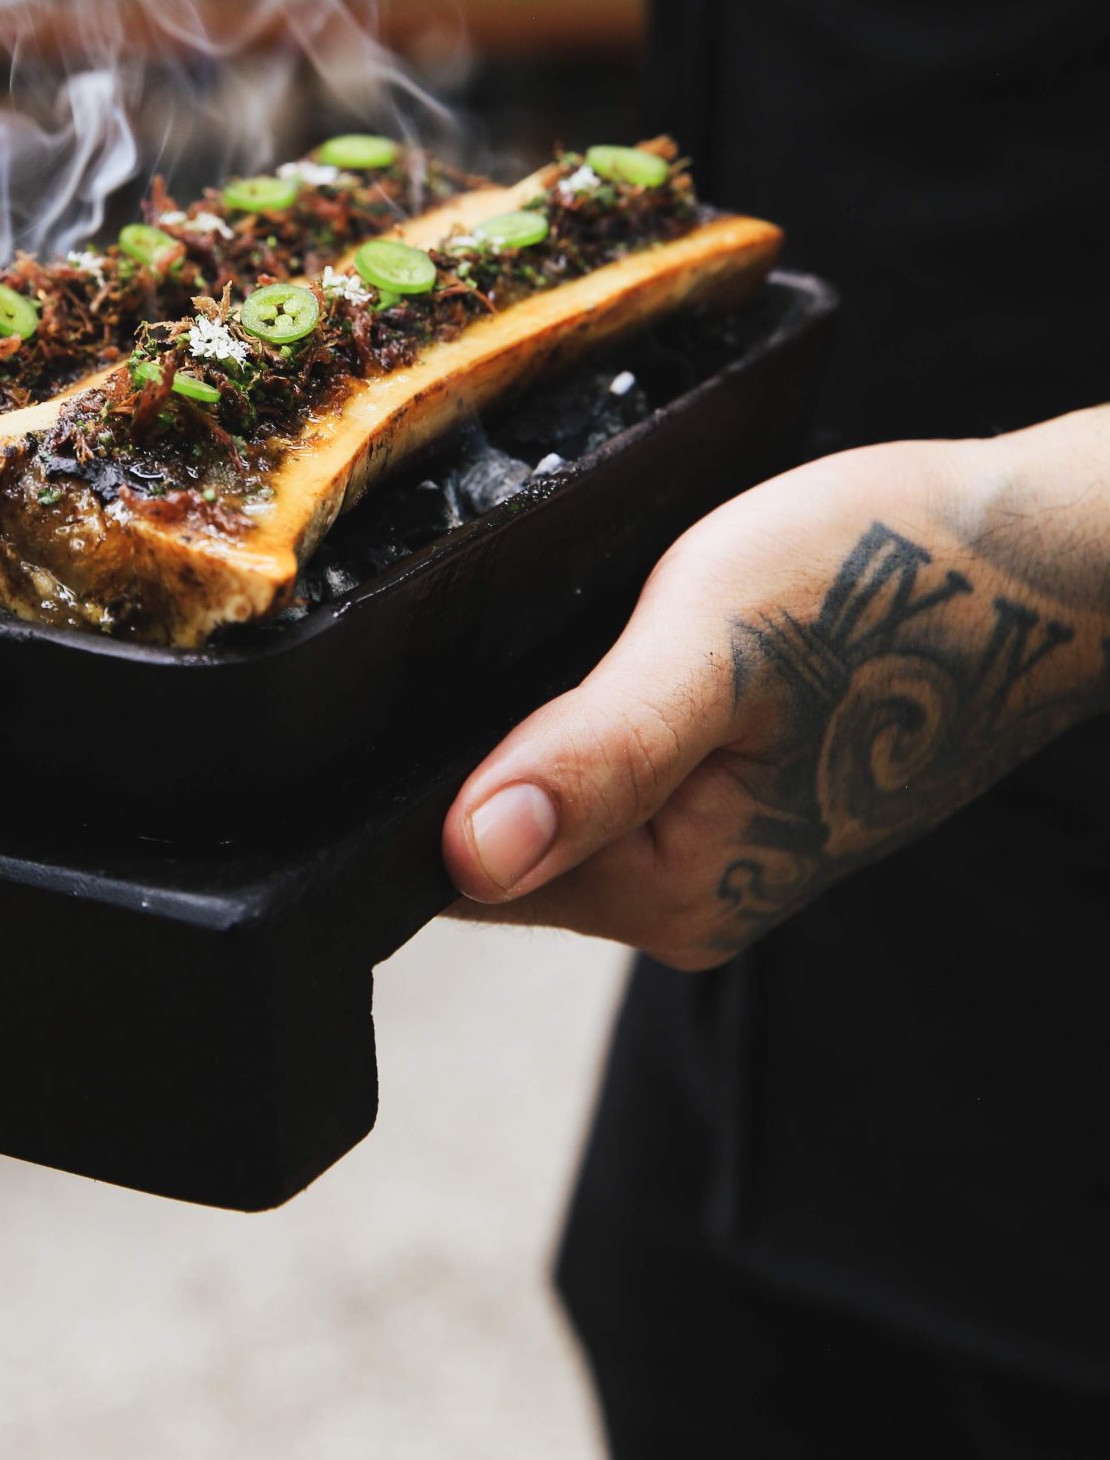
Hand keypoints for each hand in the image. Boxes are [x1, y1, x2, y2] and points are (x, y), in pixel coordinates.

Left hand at [441, 416, 1109, 966]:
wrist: (1035, 556)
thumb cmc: (888, 576)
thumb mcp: (714, 644)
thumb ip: (591, 755)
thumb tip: (470, 855)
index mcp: (671, 892)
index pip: (458, 865)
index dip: (425, 768)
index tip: (442, 670)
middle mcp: (691, 902)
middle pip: (505, 831)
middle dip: (490, 735)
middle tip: (551, 618)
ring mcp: (726, 856)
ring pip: (566, 789)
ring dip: (555, 713)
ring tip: (602, 617)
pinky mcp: (751, 804)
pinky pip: (627, 765)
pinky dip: (612, 702)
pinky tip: (640, 636)